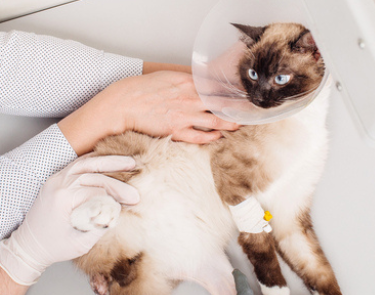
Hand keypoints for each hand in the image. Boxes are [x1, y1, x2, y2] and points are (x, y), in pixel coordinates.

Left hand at [0, 155, 138, 284]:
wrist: (28, 246)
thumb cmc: (53, 247)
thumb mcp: (80, 243)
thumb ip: (100, 226)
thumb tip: (119, 211)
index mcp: (63, 198)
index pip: (98, 190)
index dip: (119, 194)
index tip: (134, 200)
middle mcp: (58, 184)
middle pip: (93, 173)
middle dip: (118, 175)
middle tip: (138, 172)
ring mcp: (55, 179)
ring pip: (85, 163)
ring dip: (108, 161)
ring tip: (128, 161)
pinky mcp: (56, 180)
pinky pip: (76, 165)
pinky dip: (93, 162)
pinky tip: (108, 161)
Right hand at [92, 71, 239, 142]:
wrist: (124, 103)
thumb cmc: (142, 89)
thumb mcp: (167, 77)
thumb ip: (186, 80)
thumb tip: (201, 80)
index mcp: (187, 82)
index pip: (217, 86)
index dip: (232, 90)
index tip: (243, 92)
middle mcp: (190, 98)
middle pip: (222, 103)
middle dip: (238, 107)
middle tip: (250, 110)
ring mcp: (185, 115)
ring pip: (216, 121)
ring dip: (230, 124)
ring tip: (239, 125)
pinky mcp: (177, 130)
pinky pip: (200, 136)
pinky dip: (212, 137)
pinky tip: (219, 137)